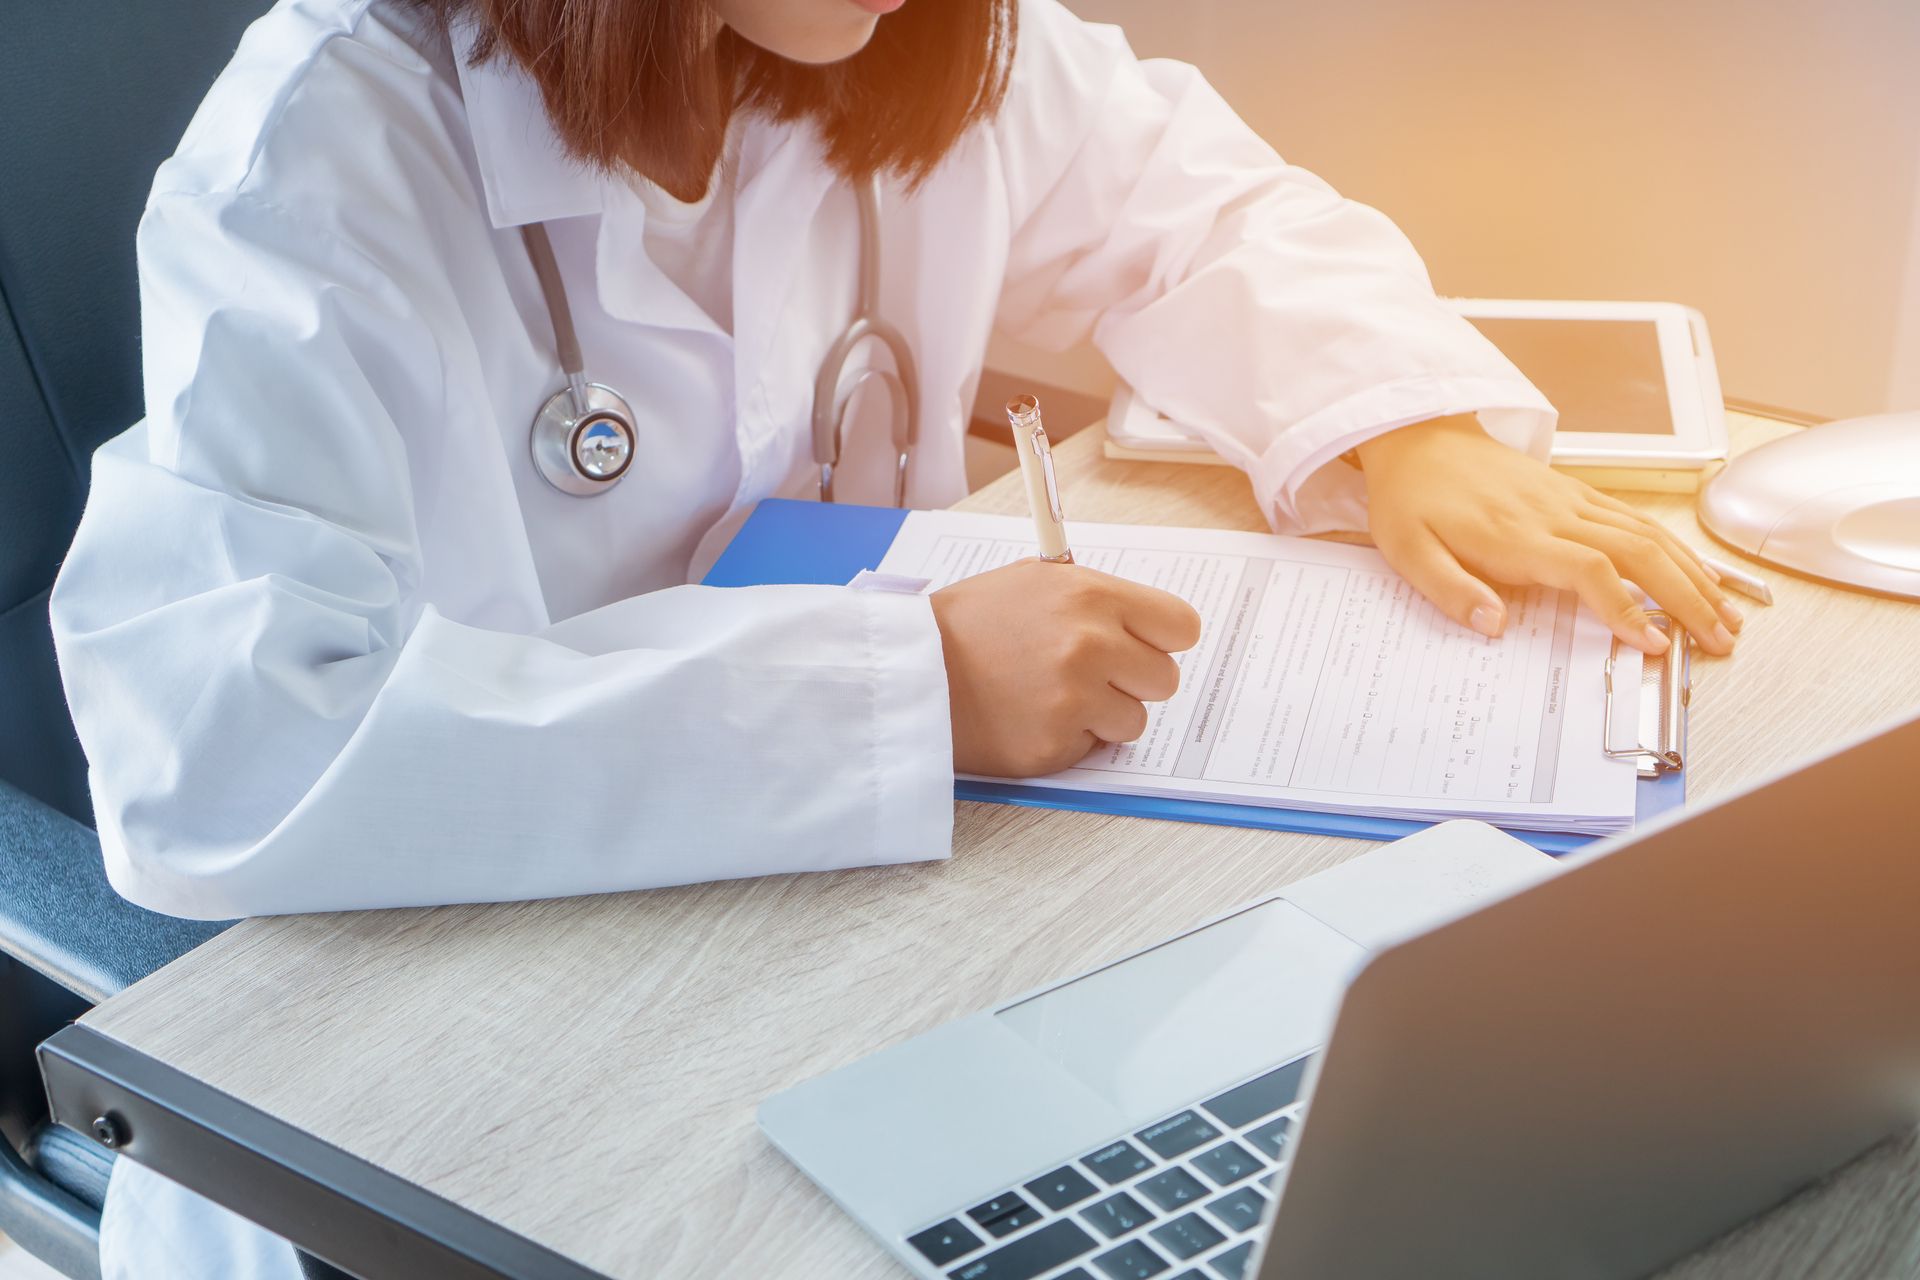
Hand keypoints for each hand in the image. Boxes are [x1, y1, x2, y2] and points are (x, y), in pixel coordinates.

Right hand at [930, 559, 1202, 776]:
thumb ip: (1095, 596)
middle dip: (1133, 680)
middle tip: (1091, 675)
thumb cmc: (969, 623)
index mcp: (1091, 596)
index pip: (1181, 626)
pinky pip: (1092, 748)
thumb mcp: (1032, 581)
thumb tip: (1143, 618)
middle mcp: (1090, 646)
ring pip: (1134, 721)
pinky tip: (1030, 717)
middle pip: (1165, 679)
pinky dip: (1068, 738)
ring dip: (1103, 716)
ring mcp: (1074, 700)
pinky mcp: (1055, 746)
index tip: (1144, 645)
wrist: (910, 671)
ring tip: (1052, 696)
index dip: (1162, 639)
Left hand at [1354, 416, 1741, 654]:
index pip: (1589, 569)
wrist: (1420, 439)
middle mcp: (1556, 514)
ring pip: (1651, 535)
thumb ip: (1450, 590)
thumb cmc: (1413, 500)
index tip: (1651, 642)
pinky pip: (1639, 521)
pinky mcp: (1578, 495)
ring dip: (1695, 577)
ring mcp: (1573, 502)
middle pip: (1640, 552)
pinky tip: (1699, 575)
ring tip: (1728, 617)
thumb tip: (1493, 625)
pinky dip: (1678, 550)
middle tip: (1719, 640)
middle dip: (1687, 599)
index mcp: (1517, 534)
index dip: (1625, 606)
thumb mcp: (1410, 551)